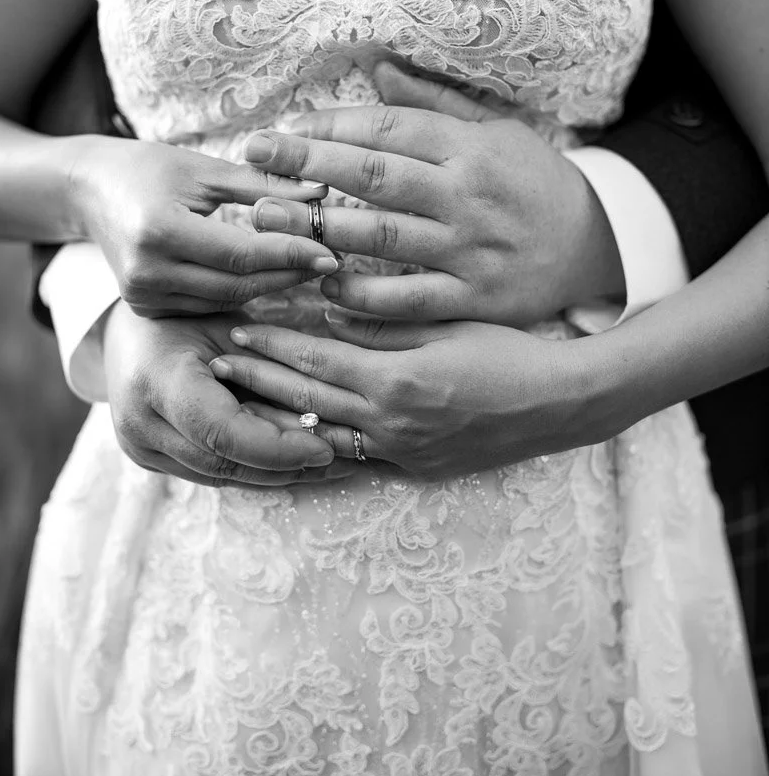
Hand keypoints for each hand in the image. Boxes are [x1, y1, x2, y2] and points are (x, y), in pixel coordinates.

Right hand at [73, 136, 339, 316]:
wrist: (90, 191)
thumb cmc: (149, 169)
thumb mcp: (205, 170)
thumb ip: (263, 185)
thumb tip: (322, 191)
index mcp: (159, 230)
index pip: (240, 253)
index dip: (288, 254)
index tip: (329, 251)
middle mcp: (147, 271)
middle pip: (236, 284)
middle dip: (287, 274)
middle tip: (329, 262)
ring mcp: (142, 295)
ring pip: (225, 300)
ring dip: (270, 286)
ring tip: (306, 267)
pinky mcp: (144, 307)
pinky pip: (207, 305)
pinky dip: (240, 294)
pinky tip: (270, 279)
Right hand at [103, 301, 359, 486]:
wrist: (127, 330)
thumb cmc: (184, 315)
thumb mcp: (226, 328)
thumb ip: (266, 369)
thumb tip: (324, 407)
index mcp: (158, 381)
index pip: (225, 434)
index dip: (280, 448)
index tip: (326, 448)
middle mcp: (141, 424)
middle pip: (226, 463)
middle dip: (287, 466)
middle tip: (341, 461)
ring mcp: (140, 448)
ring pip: (221, 477)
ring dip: (276, 474)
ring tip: (329, 466)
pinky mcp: (148, 460)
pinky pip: (211, 474)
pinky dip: (254, 469)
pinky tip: (294, 465)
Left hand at [210, 310, 609, 478]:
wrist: (559, 404)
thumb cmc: (508, 352)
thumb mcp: (445, 325)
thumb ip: (383, 323)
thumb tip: (327, 308)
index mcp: (394, 382)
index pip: (313, 360)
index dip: (270, 343)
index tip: (234, 327)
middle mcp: (389, 424)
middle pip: (306, 400)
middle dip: (257, 379)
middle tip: (215, 363)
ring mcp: (400, 452)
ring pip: (321, 435)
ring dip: (277, 416)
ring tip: (239, 400)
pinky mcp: (415, 468)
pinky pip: (354, 458)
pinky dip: (319, 446)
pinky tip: (295, 437)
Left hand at [243, 63, 623, 326]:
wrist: (598, 243)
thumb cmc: (533, 180)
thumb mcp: (494, 129)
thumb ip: (432, 101)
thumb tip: (375, 66)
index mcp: (468, 147)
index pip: (386, 130)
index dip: (330, 129)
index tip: (283, 132)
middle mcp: (467, 194)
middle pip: (373, 176)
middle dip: (307, 165)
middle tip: (255, 159)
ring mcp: (470, 249)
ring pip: (381, 236)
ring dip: (316, 229)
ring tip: (266, 221)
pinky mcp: (475, 298)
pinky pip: (410, 299)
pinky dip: (364, 297)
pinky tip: (323, 288)